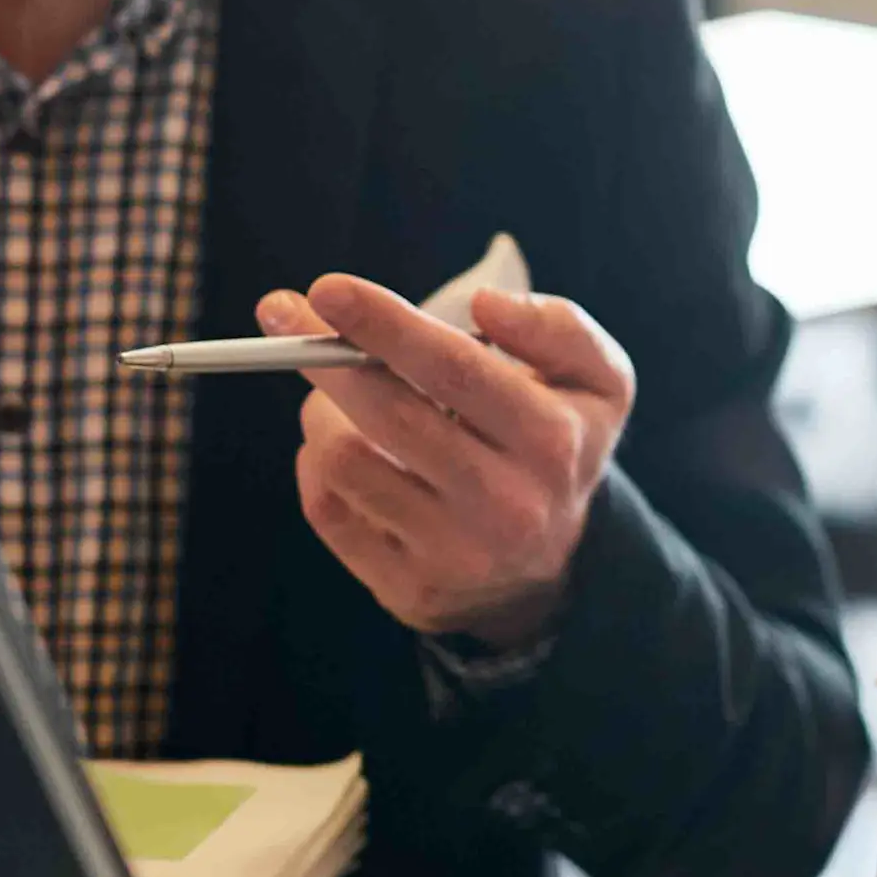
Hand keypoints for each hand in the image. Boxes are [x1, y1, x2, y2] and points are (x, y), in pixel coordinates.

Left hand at [264, 272, 632, 647]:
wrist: (556, 566)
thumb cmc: (558, 445)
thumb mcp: (597, 381)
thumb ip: (557, 326)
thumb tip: (484, 305)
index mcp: (551, 441)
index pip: (454, 370)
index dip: (385, 324)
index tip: (328, 288)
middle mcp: (507, 505)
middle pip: (391, 416)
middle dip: (324, 356)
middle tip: (279, 311)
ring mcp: (454, 554)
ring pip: (346, 464)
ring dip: (322, 411)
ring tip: (334, 394)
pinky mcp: (408, 588)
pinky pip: (329, 510)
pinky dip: (316, 464)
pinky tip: (338, 446)